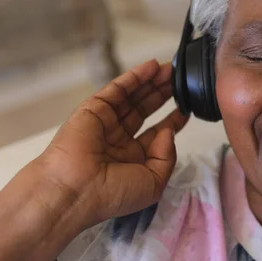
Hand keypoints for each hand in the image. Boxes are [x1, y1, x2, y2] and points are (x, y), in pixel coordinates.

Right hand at [34, 59, 188, 227]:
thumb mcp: (153, 183)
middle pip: (146, 110)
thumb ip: (167, 157)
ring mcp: (106, 123)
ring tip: (172, 69)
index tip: (187, 107)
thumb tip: (169, 131)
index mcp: (132, 159)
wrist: (74, 192)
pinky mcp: (93, 109)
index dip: (172, 119)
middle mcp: (119, 140)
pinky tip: (153, 66)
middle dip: (164, 94)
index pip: (157, 133)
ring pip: (133, 97)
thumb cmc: (112, 194)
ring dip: (152, 82)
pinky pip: (117, 89)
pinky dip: (135, 76)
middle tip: (181, 80)